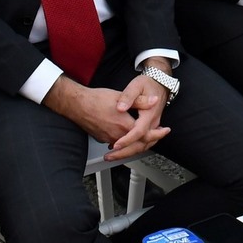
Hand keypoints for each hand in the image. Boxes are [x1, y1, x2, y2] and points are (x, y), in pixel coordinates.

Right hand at [46, 75, 170, 160]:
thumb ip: (140, 101)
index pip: (146, 135)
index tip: (165, 131)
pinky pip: (118, 144)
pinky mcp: (102, 138)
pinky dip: (127, 143)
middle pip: (138, 145)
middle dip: (151, 141)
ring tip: (148, 137)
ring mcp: (109, 138)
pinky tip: (129, 137)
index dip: (158, 134)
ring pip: (128, 146)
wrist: (77, 105)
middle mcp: (117, 135)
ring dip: (139, 143)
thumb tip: (154, 101)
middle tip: (159, 135)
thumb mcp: (121, 96)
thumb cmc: (96, 99)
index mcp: (124, 125)